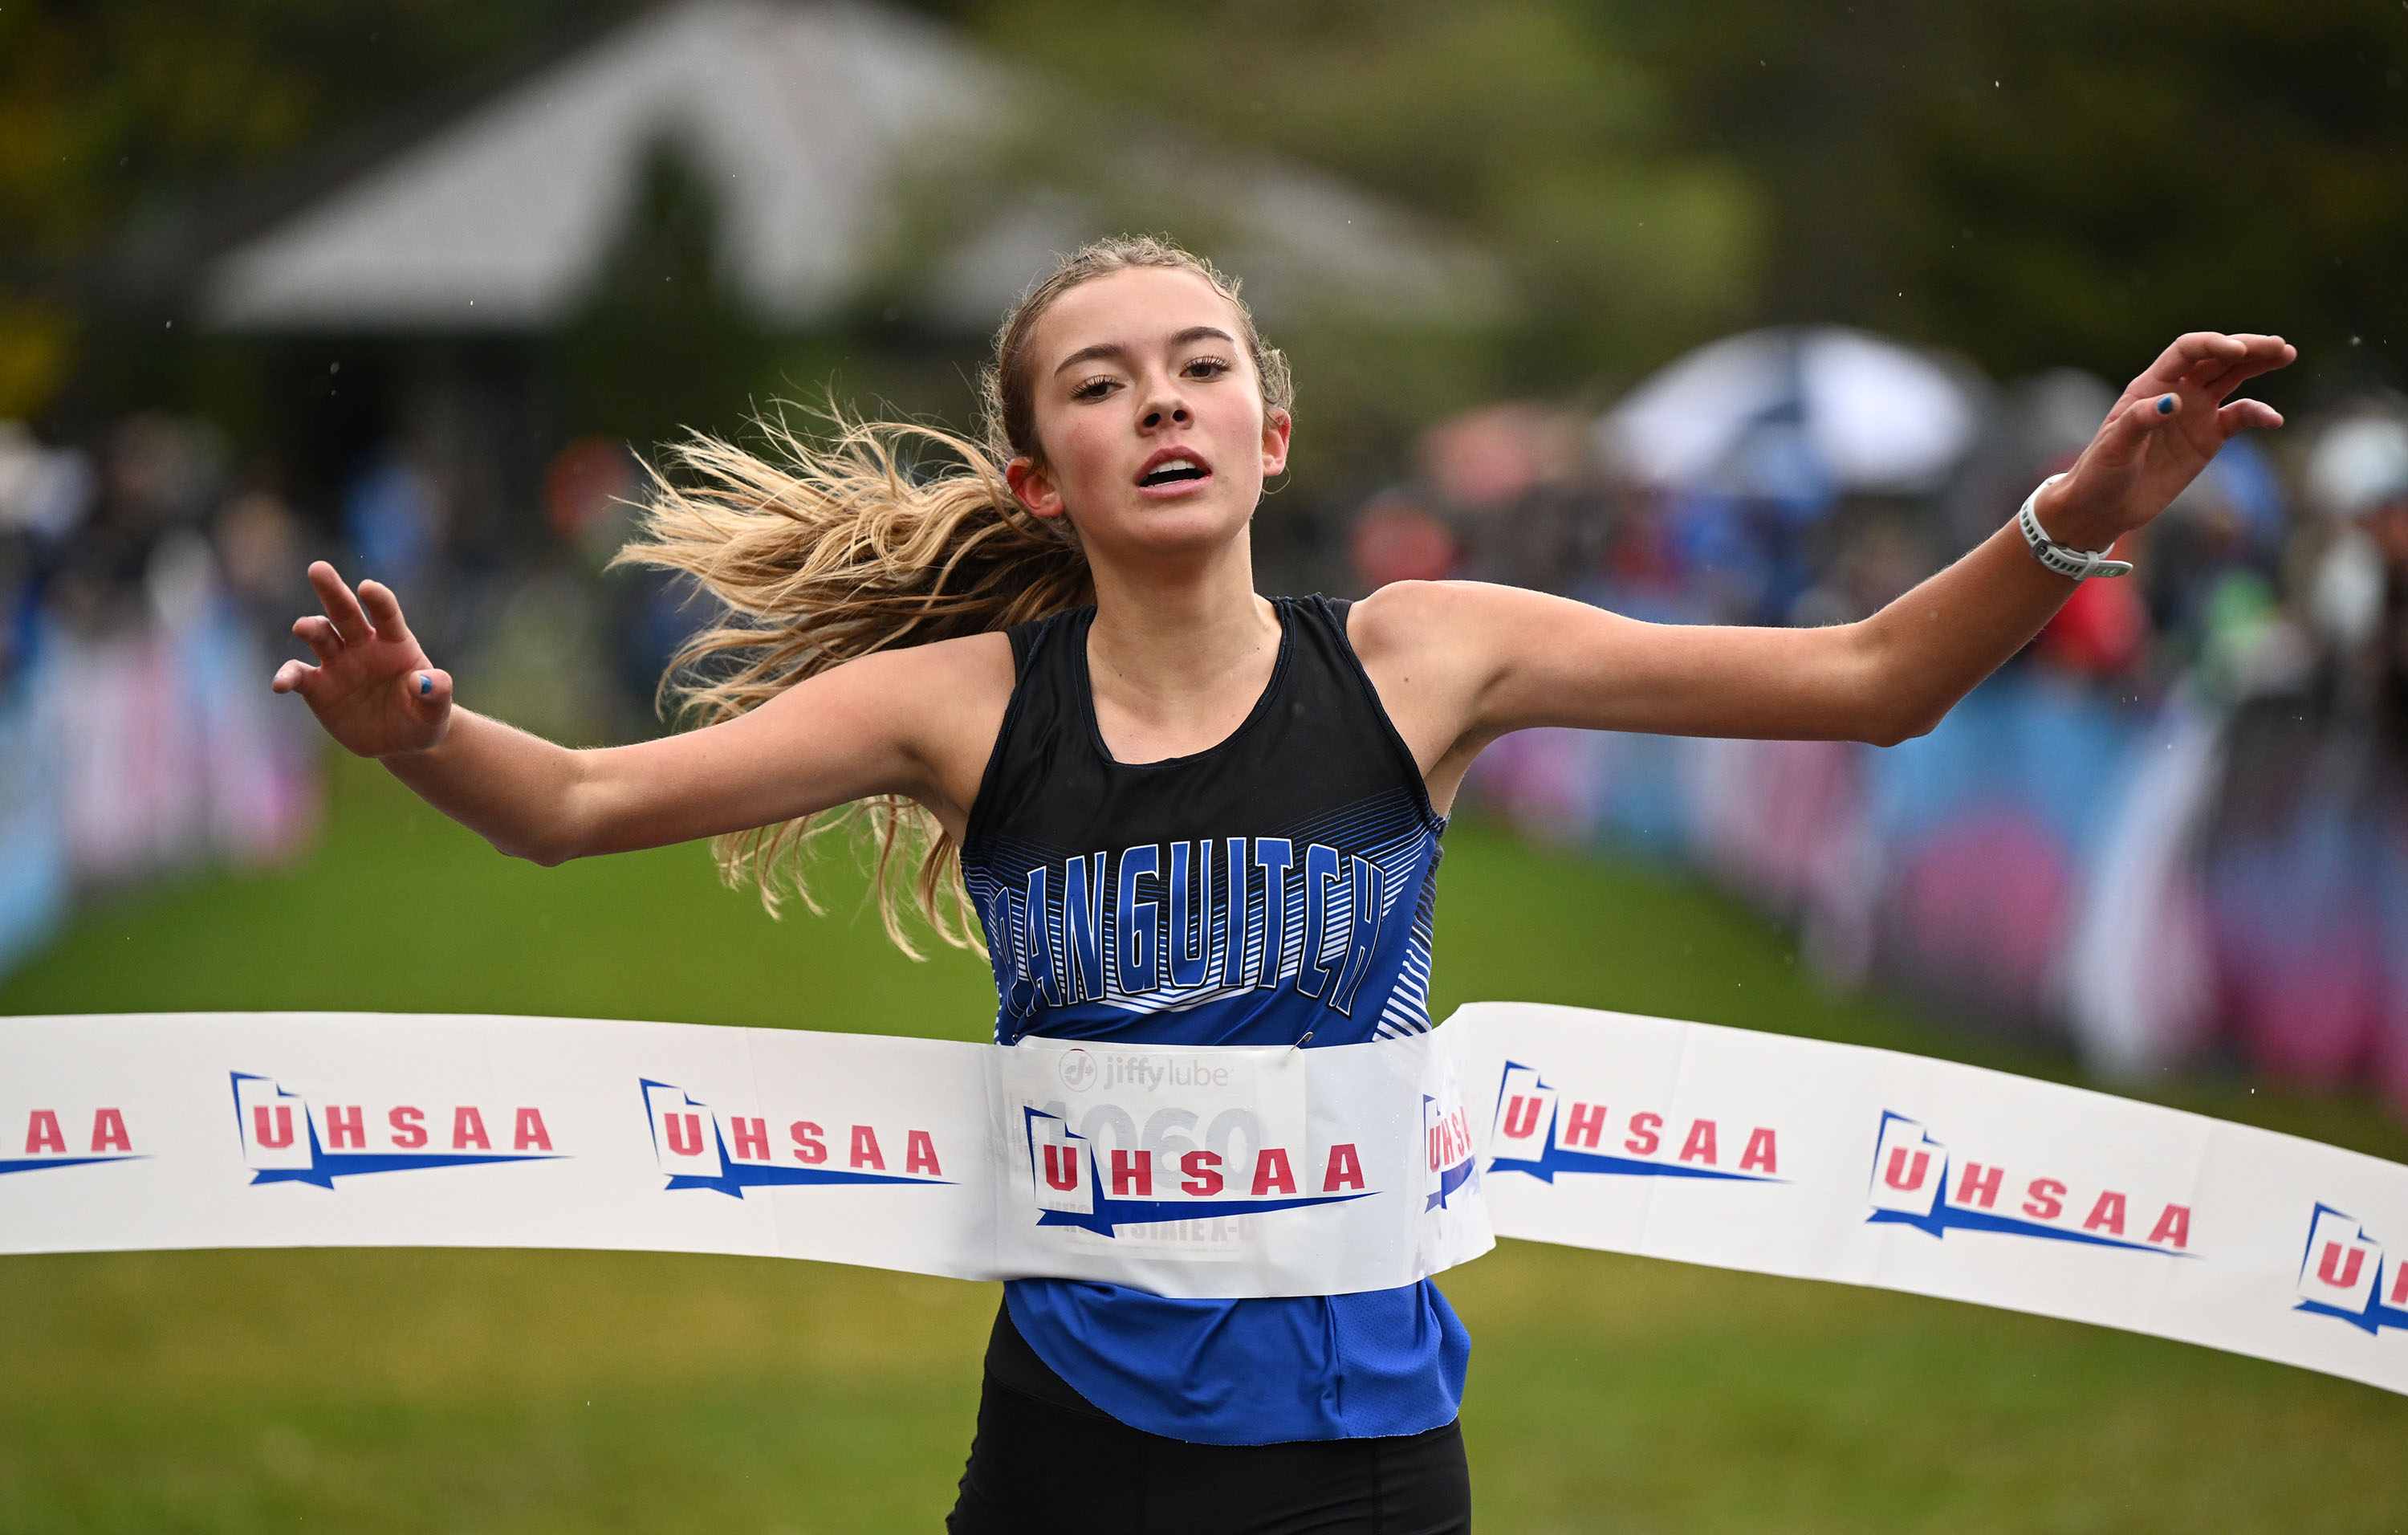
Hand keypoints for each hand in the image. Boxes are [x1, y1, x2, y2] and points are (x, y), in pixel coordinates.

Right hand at [270, 561, 453, 756]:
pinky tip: (280, 685)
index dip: (378, 599)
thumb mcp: (436, 710)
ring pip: (320, 636)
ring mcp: (338, 663)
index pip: (386, 614)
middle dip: (333, 591)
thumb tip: (423, 681)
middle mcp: (363, 645)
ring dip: (311, 628)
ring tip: (304, 628)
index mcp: (395, 642)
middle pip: (345, 612)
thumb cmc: (422, 716)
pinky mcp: (318, 686)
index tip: (368, 588)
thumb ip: (436, 693)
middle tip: (318, 568)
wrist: (401, 741)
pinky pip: (299, 675)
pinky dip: (287, 676)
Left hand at [2036, 331, 2294, 548]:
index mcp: (2150, 385)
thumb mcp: (2114, 448)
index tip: (2237, 351)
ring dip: (2259, 365)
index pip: (2187, 351)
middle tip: (2278, 346)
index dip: (2212, 345)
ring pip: (2233, 378)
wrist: (2104, 507)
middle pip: (2217, 358)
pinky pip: (2240, 418)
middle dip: (2248, 348)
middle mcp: (2177, 391)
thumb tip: (2173, 401)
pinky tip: (2274, 420)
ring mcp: (2195, 412)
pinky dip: (2259, 414)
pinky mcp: (2209, 437)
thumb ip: (2139, 421)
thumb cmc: (2100, 473)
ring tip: (2286, 354)